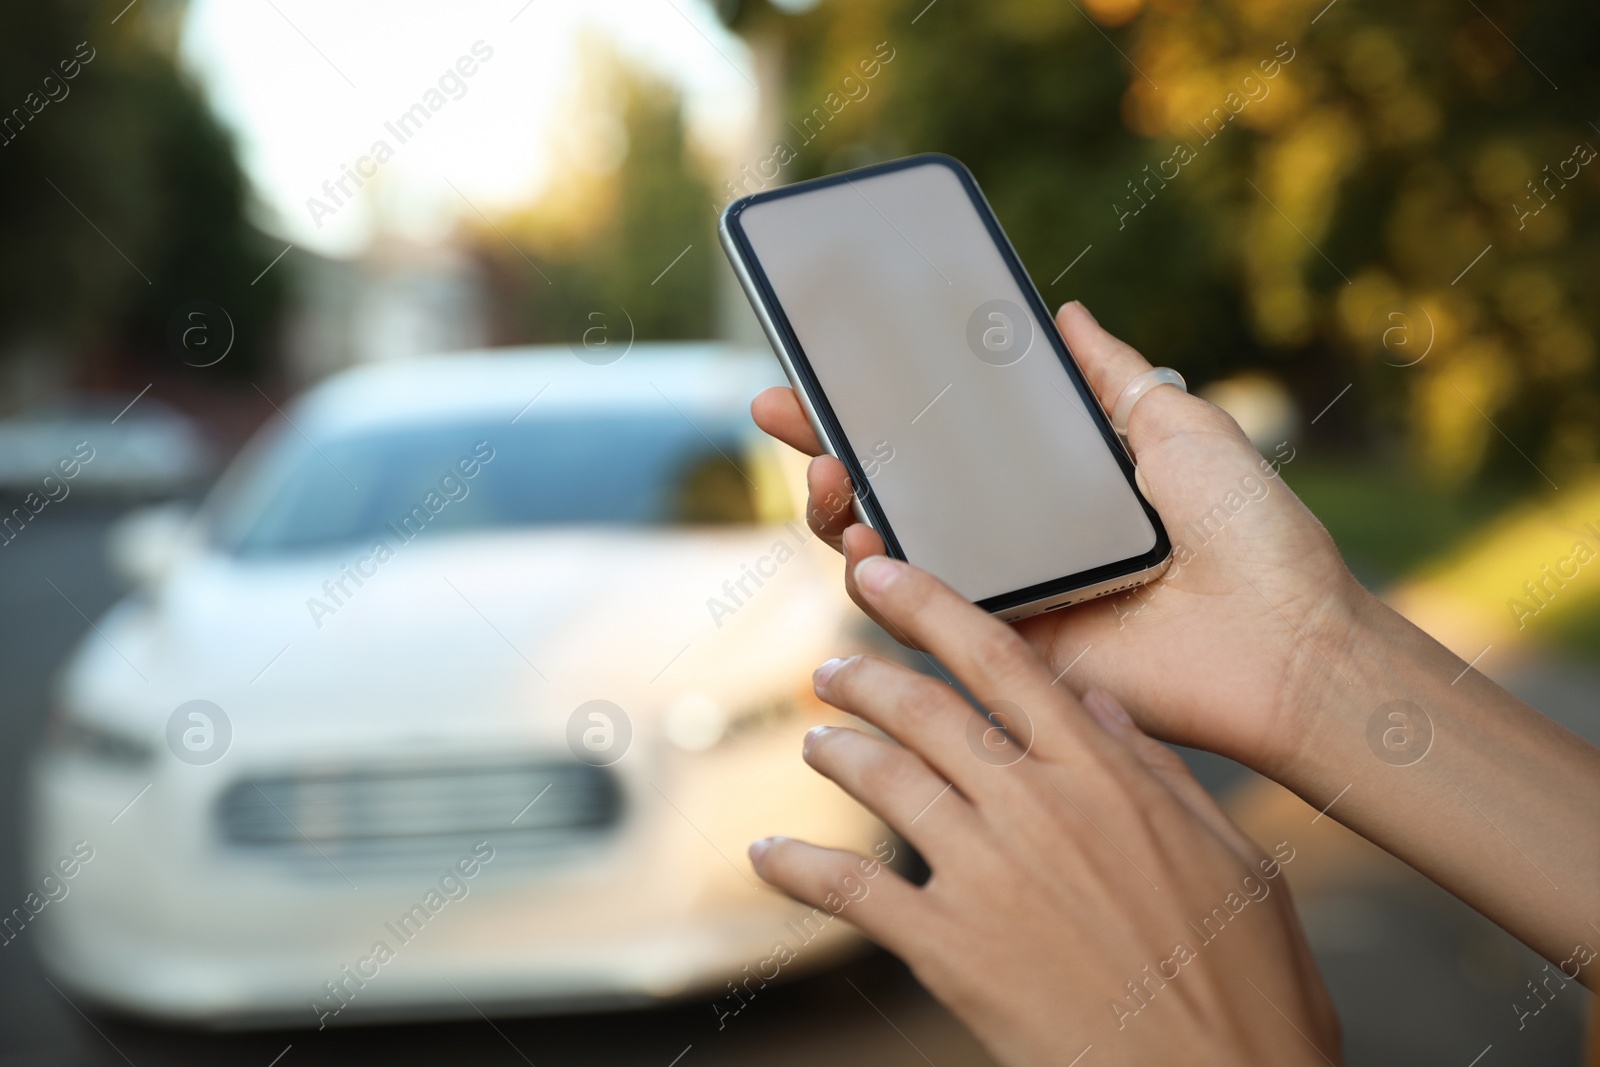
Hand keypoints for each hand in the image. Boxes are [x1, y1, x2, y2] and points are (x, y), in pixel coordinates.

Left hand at [749, 556, 1341, 1065]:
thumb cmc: (1246, 983)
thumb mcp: (1235, 856)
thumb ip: (1157, 771)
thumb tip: (1097, 704)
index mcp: (1106, 774)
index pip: (1001, 660)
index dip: (929, 605)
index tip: (878, 572)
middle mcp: (1036, 808)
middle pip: (926, 711)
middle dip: (867, 677)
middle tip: (833, 667)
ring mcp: (987, 875)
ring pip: (885, 780)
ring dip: (838, 751)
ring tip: (816, 739)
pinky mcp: (951, 949)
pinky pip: (851, 891)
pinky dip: (798, 867)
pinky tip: (767, 853)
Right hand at [751, 300, 1366, 778]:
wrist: (1282, 639)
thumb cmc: (1249, 533)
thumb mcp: (1176, 425)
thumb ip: (1110, 376)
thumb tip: (1063, 312)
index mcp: (1053, 482)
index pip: (946, 434)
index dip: (883, 402)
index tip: (827, 363)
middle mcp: (1017, 535)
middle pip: (898, 487)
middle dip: (830, 445)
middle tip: (786, 410)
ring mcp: (1004, 593)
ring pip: (889, 548)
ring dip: (837, 506)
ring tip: (824, 471)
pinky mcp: (1002, 648)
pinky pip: (916, 613)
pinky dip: (876, 575)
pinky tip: (862, 537)